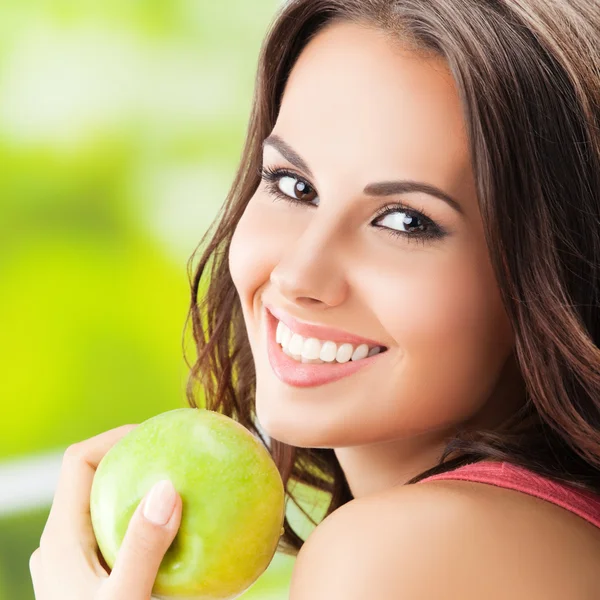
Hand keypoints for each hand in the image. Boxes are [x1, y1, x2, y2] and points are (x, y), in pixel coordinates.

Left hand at [29, 424, 182, 599]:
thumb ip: (143, 547)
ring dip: (136, 493)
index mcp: (61, 537)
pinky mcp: (81, 580)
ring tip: (179, 494)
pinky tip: (171, 541)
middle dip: (133, 463)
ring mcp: (68, 563)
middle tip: (176, 462)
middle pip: (92, 480)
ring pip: (101, 508)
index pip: (79, 461)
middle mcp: (59, 544)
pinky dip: (137, 523)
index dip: (114, 438)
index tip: (157, 437)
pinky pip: (109, 533)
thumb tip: (167, 488)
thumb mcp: (125, 599)